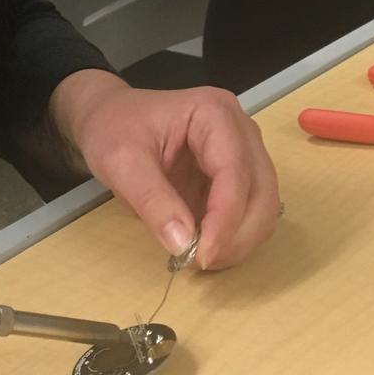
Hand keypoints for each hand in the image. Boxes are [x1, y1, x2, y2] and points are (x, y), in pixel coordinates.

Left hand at [51, 71, 278, 269]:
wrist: (109, 116)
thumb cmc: (113, 128)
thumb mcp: (121, 162)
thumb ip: (152, 201)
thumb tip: (183, 244)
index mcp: (214, 113)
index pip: (235, 170)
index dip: (225, 218)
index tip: (202, 255)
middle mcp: (240, 130)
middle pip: (262, 190)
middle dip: (238, 233)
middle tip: (200, 261)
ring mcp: (243, 152)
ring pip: (264, 205)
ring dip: (239, 239)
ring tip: (199, 255)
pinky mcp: (238, 175)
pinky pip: (250, 212)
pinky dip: (234, 237)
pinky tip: (205, 246)